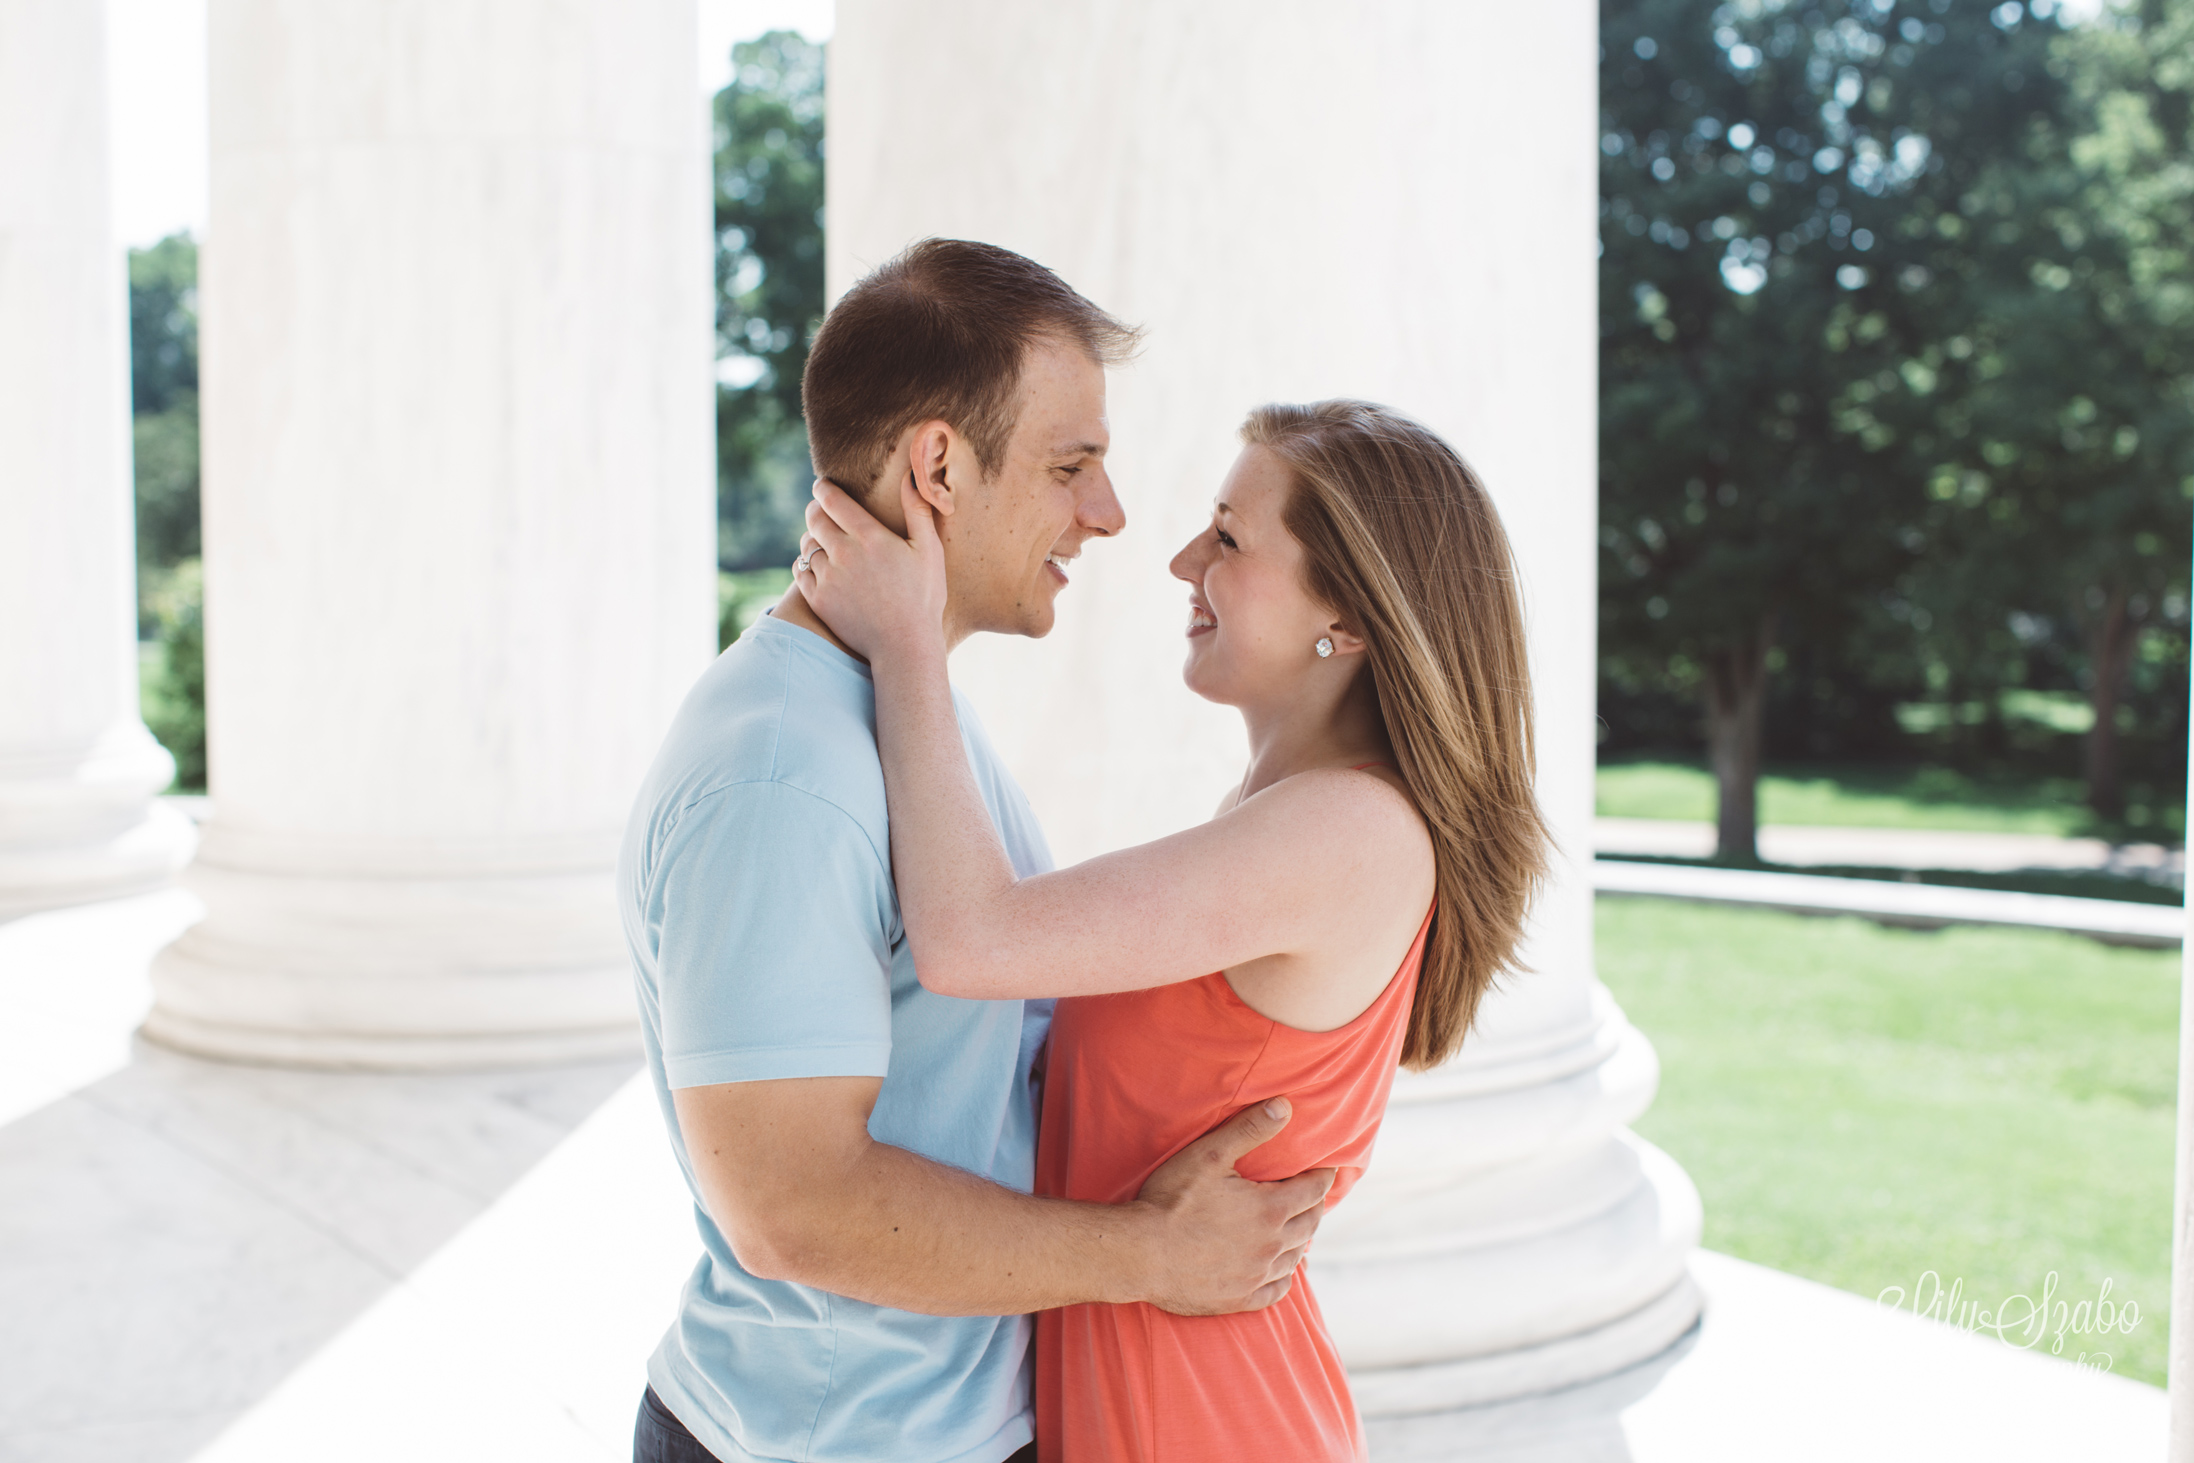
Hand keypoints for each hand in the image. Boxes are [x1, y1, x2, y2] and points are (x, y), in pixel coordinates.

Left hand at [796, 474, 946, 662]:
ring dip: (812, 538)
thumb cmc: (923, 597)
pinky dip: (805, 564)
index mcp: (870, 537)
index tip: (821, 486)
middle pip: (814, 518)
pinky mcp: (818, 600)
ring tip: (822, 541)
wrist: (905, 645)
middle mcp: (844, 553)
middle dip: (815, 509)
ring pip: (806, 545)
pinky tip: (818, 567)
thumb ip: (917, 510)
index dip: (823, 489)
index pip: (833, 500)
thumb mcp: (929, 550)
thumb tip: (910, 475)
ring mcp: (828, 578)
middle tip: (820, 510)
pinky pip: (800, 571)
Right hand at [1131, 1097, 1334, 1315]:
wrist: (1141, 1254)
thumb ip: (1249, 1129)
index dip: (1322, 1176)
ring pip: (1296, 1257)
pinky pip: (1277, 1290)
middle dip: (1314, 1205)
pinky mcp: (1240, 1299)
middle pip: (1310, 1223)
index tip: (1326, 1168)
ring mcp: (1257, 1275)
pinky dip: (1285, 1277)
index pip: (1313, 1190)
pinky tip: (1281, 1270)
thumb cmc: (1172, 1200)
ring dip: (1301, 1239)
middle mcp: (1272, 1245)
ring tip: (1299, 1228)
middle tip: (1312, 1195)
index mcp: (1271, 1208)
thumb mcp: (1209, 1155)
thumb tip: (1285, 1106)